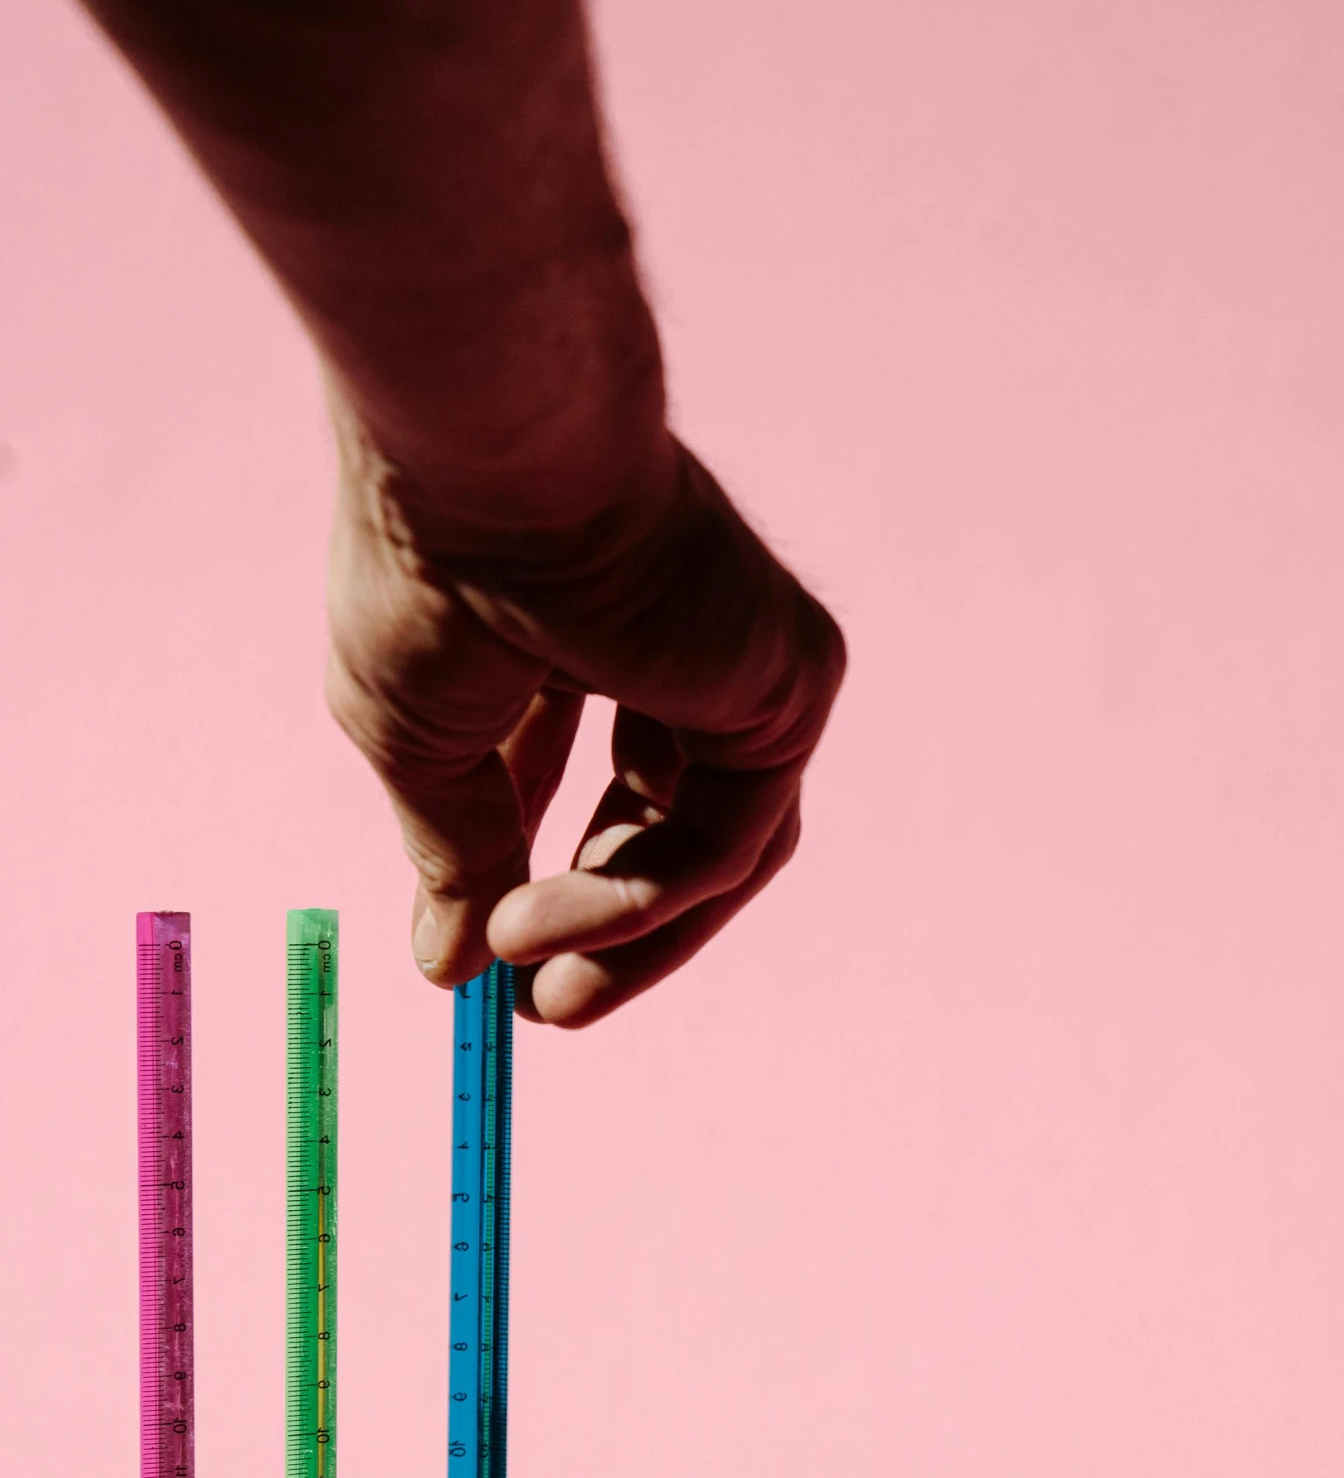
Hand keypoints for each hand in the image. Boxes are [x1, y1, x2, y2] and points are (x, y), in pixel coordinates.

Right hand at [325, 422, 845, 1027]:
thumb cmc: (430, 569)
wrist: (491, 466)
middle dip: (603, 929)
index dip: (536, 872)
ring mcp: (745, 663)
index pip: (575, 773)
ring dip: (622, 935)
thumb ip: (452, 847)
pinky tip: (545, 916)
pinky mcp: (791, 684)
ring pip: (714, 851)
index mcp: (582, 628)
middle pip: (670, 827)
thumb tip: (447, 968)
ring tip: (538, 992)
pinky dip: (640, 900)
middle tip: (539, 1011)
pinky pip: (727, 839)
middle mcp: (677, 641)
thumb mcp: (418, 738)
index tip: (482, 962)